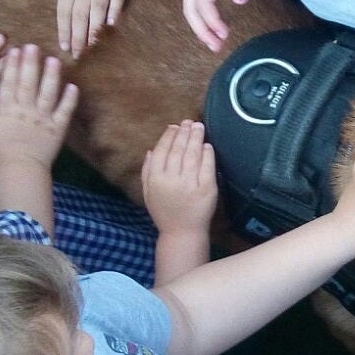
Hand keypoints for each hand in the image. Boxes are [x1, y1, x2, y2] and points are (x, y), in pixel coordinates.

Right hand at [0, 44, 77, 171]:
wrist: (20, 169)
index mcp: (7, 110)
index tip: (14, 50)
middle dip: (30, 64)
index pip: (8, 83)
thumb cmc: (1, 150)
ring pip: (47, 93)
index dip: (11, 66)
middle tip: (33, 47)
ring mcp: (42, 119)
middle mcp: (25, 111)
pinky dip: (69, 99)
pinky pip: (64, 111)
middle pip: (27, 83)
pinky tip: (73, 86)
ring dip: (51, 76)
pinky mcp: (57, 128)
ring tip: (54, 60)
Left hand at [20, 0, 132, 57]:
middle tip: (77, 54)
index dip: (63, 29)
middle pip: (79, 12)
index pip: (63, 9)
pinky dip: (115, 8)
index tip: (63, 46)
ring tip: (91, 44)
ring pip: (97, 7)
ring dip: (94, 26)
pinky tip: (112, 23)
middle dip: (77, 35)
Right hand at [142, 121, 218, 236]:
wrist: (182, 233)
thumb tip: (151, 150)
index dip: (169, 137)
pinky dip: (207, 154)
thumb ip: (147, 171)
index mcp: (155, 179)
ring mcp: (190, 184)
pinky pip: (207, 167)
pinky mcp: (206, 189)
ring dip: (196, 138)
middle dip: (184, 133)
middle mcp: (171, 180)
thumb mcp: (148, 193)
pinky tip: (207, 145)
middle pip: (178, 150)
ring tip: (198, 127)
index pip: (162, 151)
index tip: (174, 126)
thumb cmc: (164, 212)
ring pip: (192, 155)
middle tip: (189, 122)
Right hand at [183, 0, 258, 51]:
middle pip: (189, 8)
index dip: (212, 21)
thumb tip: (239, 2)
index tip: (225, 35)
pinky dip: (200, 15)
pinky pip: (194, 0)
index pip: (203, 2)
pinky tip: (211, 24)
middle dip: (201, 30)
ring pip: (189, 5)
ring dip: (199, 25)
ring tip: (213, 42)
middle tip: (216, 48)